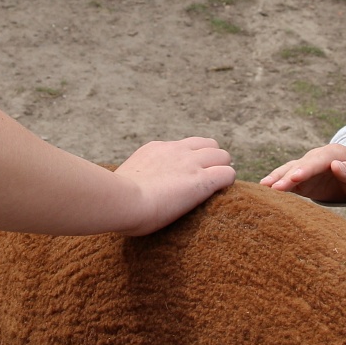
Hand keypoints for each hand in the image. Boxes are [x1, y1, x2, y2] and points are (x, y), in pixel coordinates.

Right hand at [114, 137, 236, 234]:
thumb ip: (136, 178)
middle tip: (210, 180)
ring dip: (222, 169)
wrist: (123, 200)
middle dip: (213, 160)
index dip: (193, 159)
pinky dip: (227, 183)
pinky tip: (221, 195)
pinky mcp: (202, 181)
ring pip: (223, 156)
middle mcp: (176, 151)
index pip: (186, 145)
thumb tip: (133, 187)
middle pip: (210, 144)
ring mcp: (190, 163)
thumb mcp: (125, 178)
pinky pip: (228, 174)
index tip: (190, 174)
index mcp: (157, 149)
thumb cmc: (117, 199)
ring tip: (217, 188)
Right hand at [260, 143, 345, 203]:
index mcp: (333, 154)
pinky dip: (276, 185)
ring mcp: (307, 168)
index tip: (294, 178)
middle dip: (285, 176)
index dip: (305, 169)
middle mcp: (316, 158)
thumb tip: (336, 165)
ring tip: (262, 187)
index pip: (317, 161)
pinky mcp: (303, 180)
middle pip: (299, 165)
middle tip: (272, 187)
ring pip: (288, 171)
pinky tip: (264, 192)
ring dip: (276, 178)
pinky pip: (287, 181)